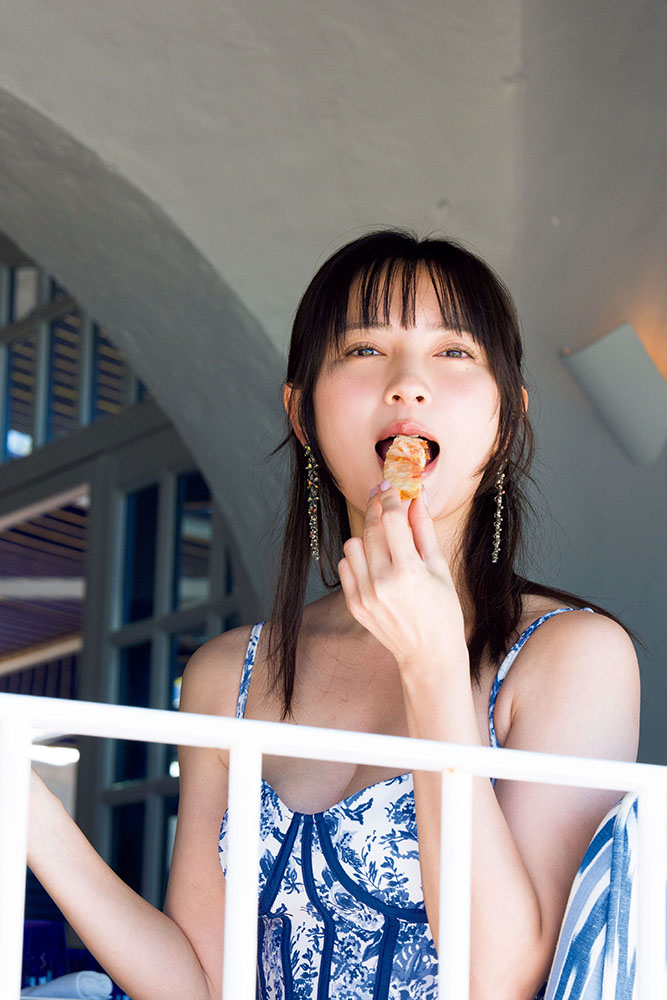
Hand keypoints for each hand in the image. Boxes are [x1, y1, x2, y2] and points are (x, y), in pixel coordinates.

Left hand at [338, 483, 466, 673]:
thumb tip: (416, 498)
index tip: (393, 486)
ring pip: (353, 544)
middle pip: (370, 527)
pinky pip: (345, 566)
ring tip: (383, 538)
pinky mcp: (354, 604)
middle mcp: (382, 582)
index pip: (391, 519)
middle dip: (376, 505)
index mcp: (408, 572)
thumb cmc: (443, 611)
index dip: (391, 496)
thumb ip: (424, 530)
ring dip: (367, 534)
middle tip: (383, 494)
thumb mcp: (439, 568)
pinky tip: (374, 560)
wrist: (428, 654)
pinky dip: (358, 557)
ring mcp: (364, 595)